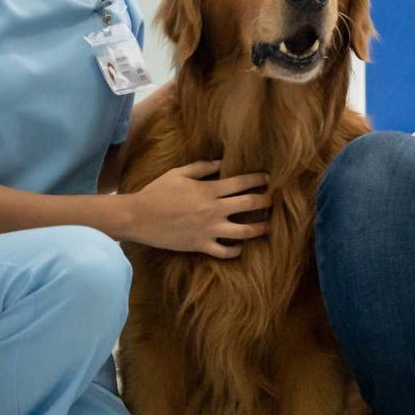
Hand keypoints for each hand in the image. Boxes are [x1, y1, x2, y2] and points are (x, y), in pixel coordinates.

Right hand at [124, 161, 271, 256]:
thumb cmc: (157, 192)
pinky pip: (224, 252)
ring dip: (259, 228)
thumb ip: (202, 167)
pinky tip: (239, 247)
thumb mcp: (179, 173)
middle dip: (266, 201)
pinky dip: (235, 251)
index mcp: (209, 190)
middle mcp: (214, 210)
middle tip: (275, 200)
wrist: (139, 217)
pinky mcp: (201, 245)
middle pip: (249, 204)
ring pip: (244, 231)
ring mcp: (209, 229)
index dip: (258, 179)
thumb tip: (222, 163)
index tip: (269, 179)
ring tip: (268, 226)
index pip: (242, 183)